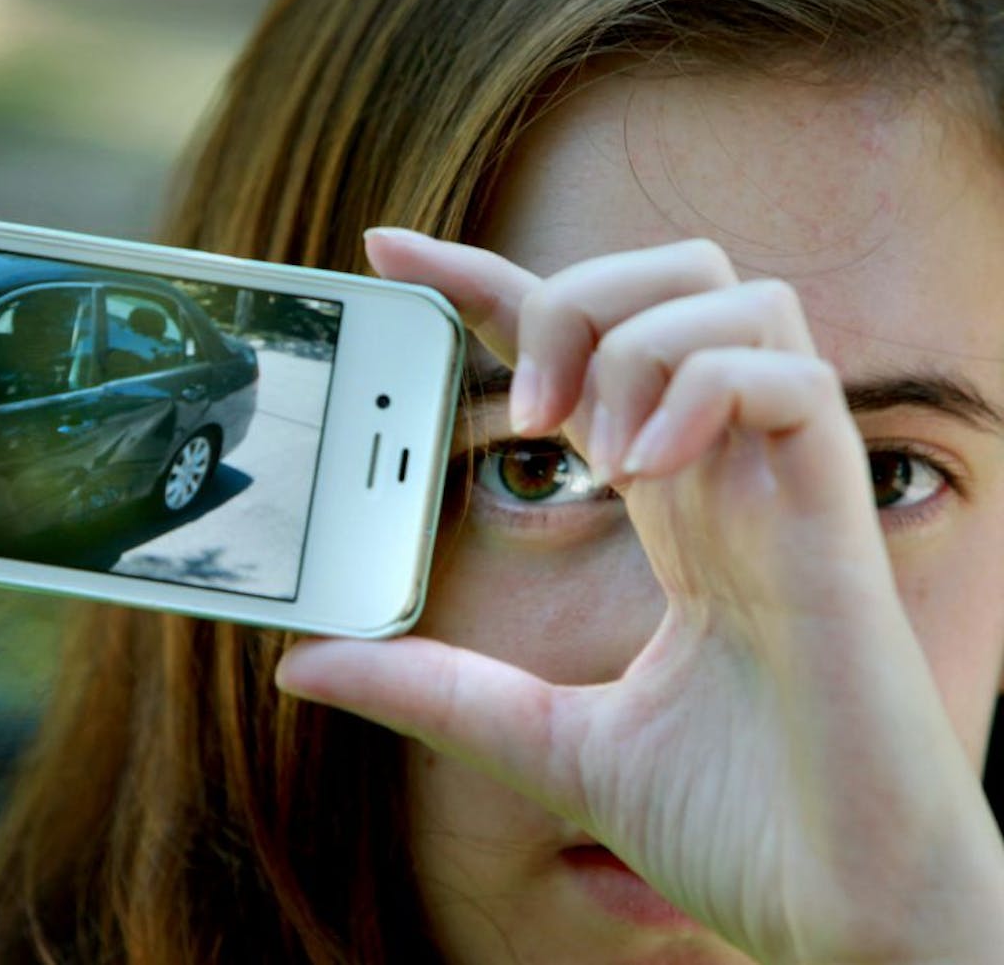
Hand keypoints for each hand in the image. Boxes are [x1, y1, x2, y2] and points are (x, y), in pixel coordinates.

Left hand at [277, 229, 1003, 962]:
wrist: (850, 912)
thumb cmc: (737, 824)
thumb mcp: (542, 743)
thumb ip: (434, 690)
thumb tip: (303, 664)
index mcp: (672, 508)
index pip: (580, 347)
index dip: (485, 282)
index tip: (391, 253)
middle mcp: (729, 475)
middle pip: (673, 277)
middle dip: (577, 295)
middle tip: (532, 405)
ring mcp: (790, 487)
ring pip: (736, 297)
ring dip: (636, 341)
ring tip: (598, 450)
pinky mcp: (836, 522)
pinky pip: (785, 377)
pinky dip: (702, 388)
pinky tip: (651, 469)